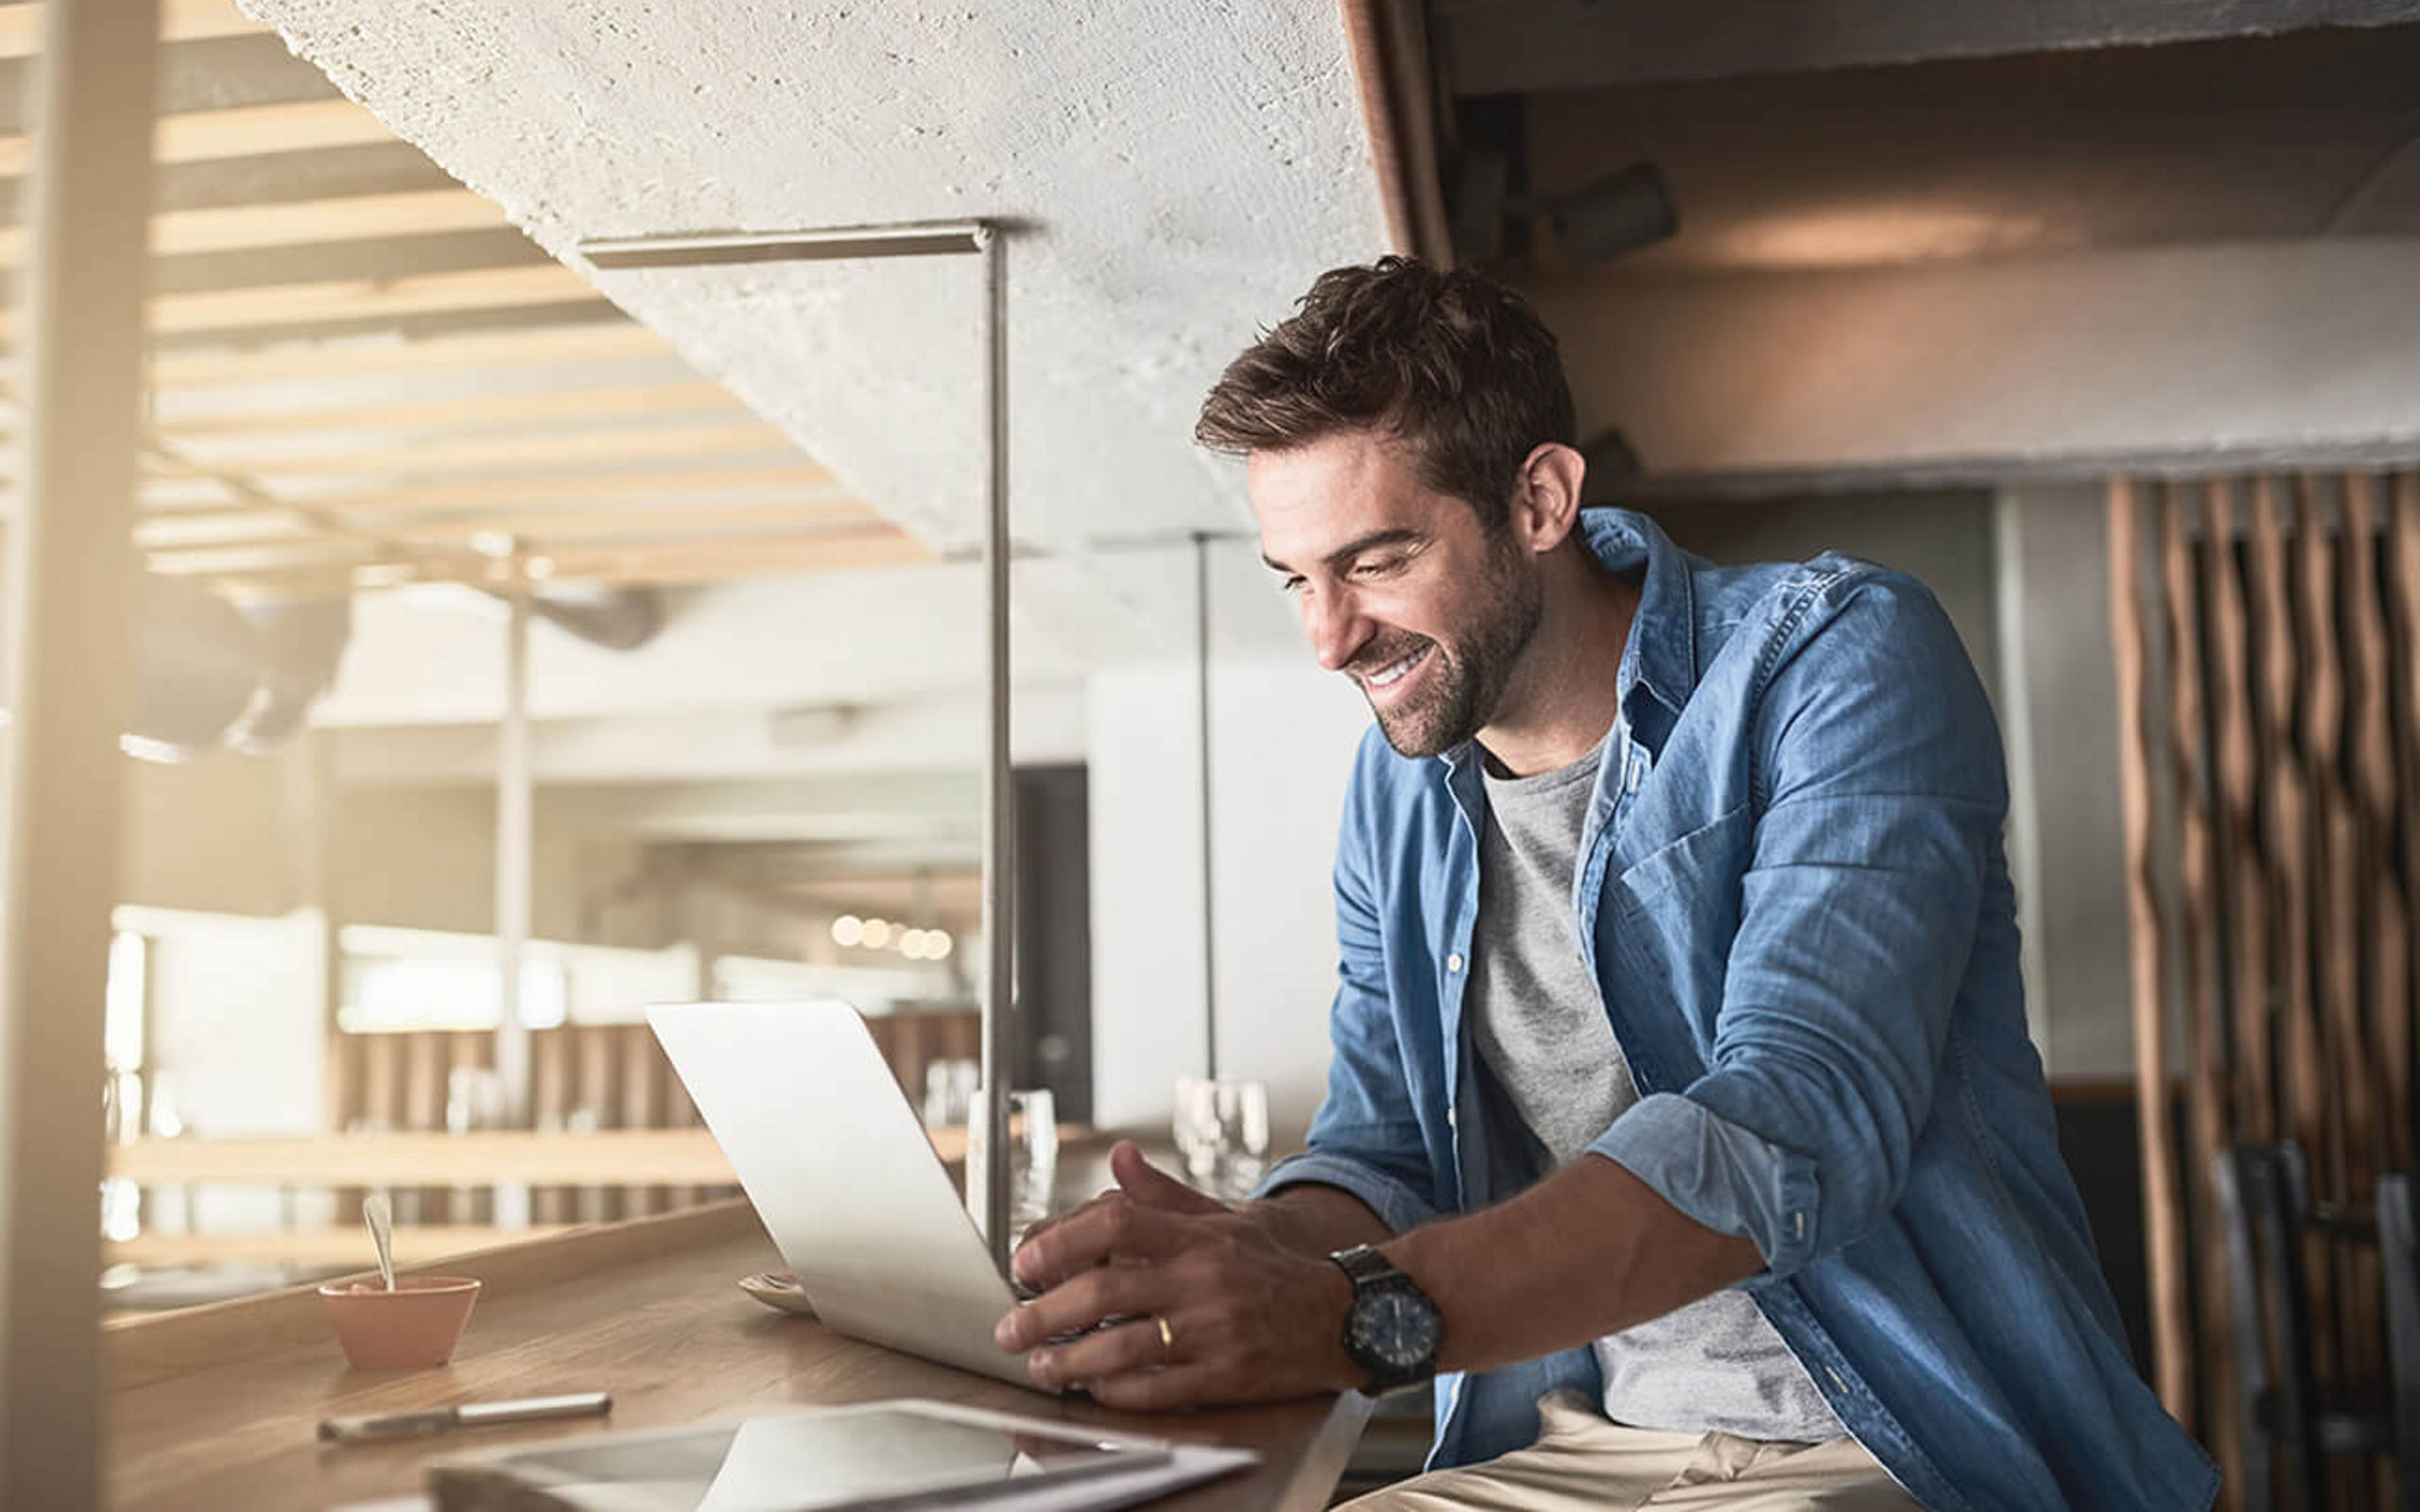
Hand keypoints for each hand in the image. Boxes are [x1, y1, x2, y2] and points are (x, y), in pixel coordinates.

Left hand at [993, 1140, 1357, 1408]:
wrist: (1345, 1314)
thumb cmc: (1275, 1266)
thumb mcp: (1224, 1217)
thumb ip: (1163, 1195)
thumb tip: (1118, 1157)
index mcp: (1196, 1237)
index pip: (1116, 1224)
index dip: (1060, 1240)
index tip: (1025, 1260)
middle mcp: (1200, 1282)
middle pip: (1103, 1292)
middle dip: (1044, 1313)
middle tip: (1010, 1326)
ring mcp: (1211, 1333)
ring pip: (1120, 1349)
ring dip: (1067, 1361)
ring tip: (1041, 1364)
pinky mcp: (1222, 1378)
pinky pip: (1154, 1390)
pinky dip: (1113, 1391)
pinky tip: (1091, 1387)